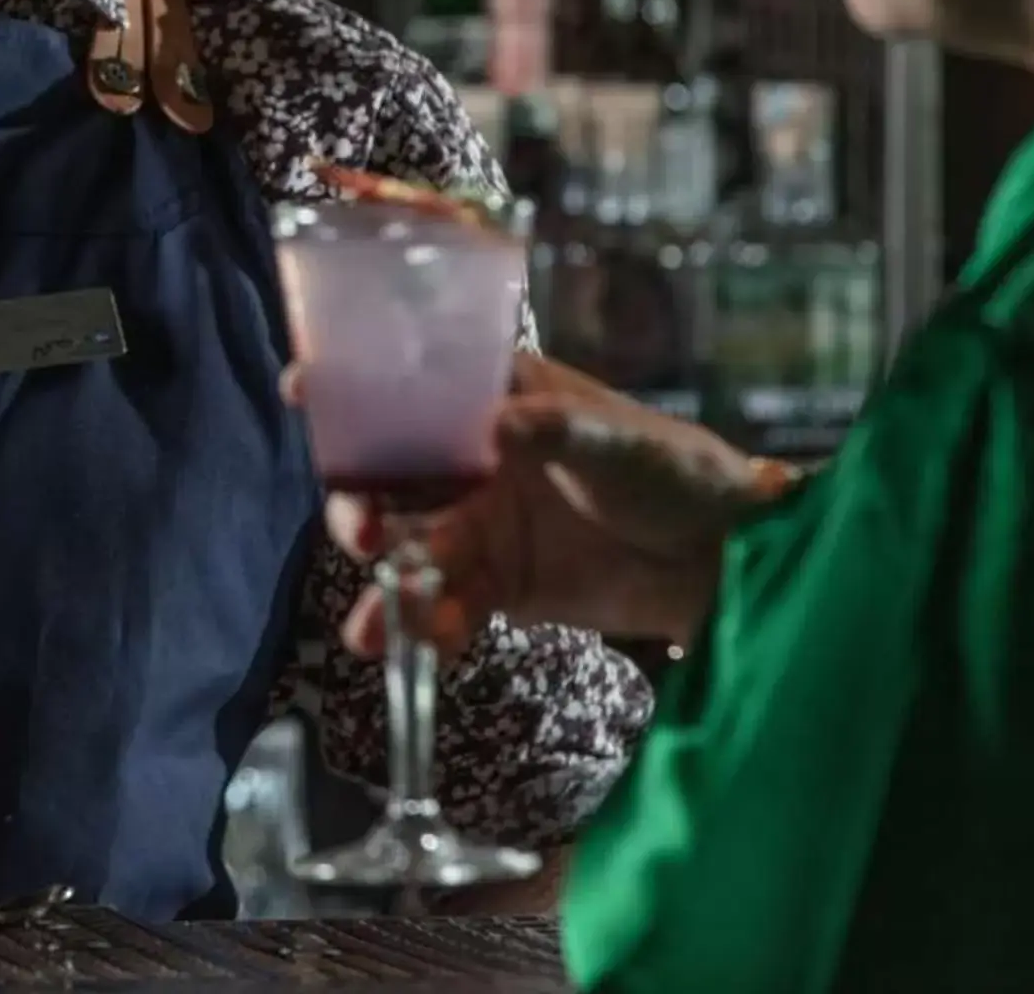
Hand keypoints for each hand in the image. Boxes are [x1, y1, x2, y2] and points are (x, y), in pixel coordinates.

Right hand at [316, 354, 781, 657]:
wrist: (727, 561)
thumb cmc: (678, 472)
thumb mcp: (623, 442)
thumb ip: (562, 431)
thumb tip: (502, 423)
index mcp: (495, 404)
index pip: (411, 388)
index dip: (354, 387)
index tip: (306, 389)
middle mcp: (473, 463)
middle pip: (391, 478)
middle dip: (360, 506)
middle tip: (361, 533)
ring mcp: (482, 527)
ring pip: (410, 552)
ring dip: (382, 586)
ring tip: (370, 628)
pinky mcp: (500, 587)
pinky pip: (448, 606)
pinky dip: (429, 627)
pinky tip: (421, 645)